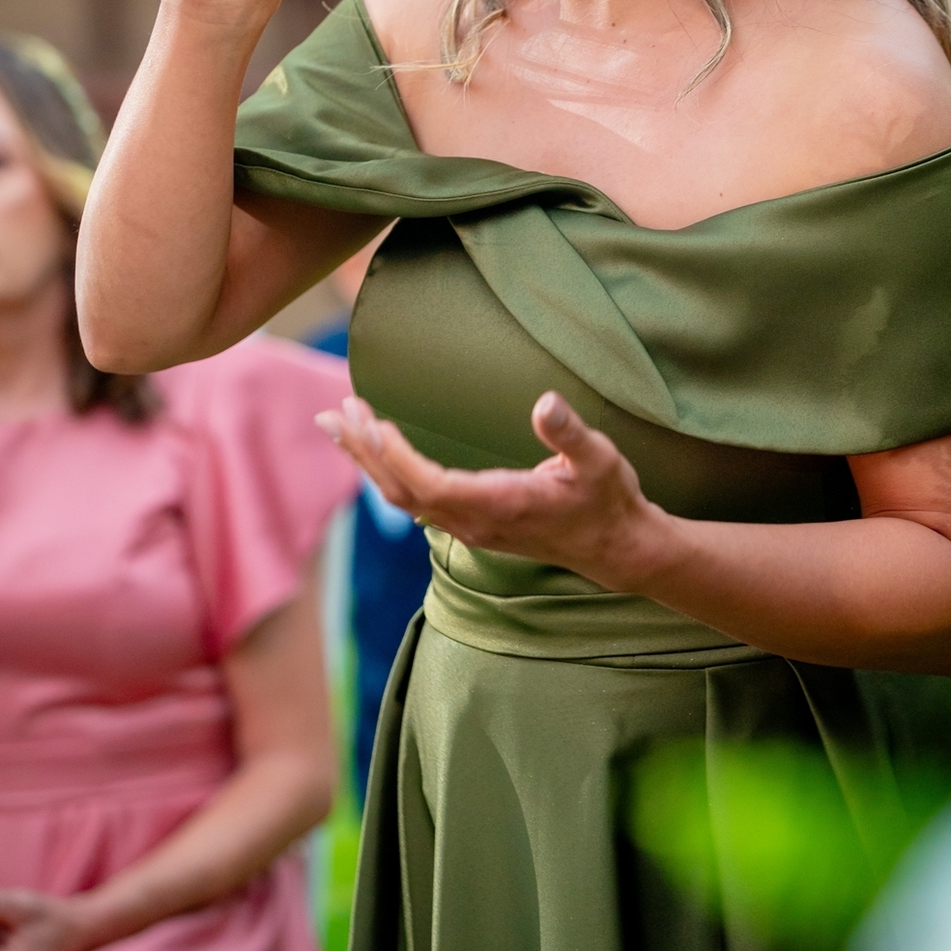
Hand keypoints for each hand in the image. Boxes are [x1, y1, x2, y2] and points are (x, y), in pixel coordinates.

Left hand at [316, 392, 673, 595]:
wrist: (616, 548)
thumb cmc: (608, 500)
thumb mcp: (600, 460)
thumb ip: (570, 434)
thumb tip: (546, 402)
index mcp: (501, 505)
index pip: (431, 485)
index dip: (398, 457)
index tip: (373, 423)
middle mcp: (476, 521)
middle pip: (403, 490)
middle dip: (366, 451)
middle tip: (334, 412)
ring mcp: (471, 526)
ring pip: (404, 497)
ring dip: (370, 459)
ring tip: (341, 423)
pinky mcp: (471, 523)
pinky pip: (416, 499)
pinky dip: (389, 471)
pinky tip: (375, 450)